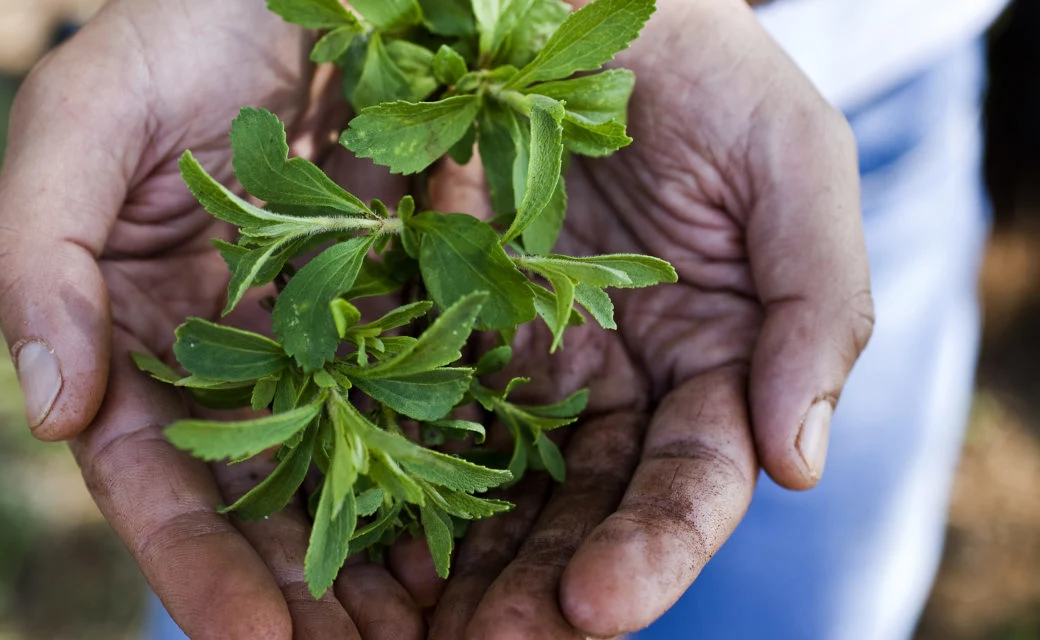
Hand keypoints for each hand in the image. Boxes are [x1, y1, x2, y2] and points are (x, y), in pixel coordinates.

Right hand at [0, 1, 422, 636]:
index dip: (195, 564)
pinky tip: (514, 537)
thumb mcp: (84, 115)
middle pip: (272, 504)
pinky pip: (457, 399)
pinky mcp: (431, 298)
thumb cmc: (175, 27)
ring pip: (369, 474)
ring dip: (400, 567)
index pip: (159, 480)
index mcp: (150, 337)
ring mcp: (344, 334)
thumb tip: (48, 410)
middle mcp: (247, 356)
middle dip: (311, 599)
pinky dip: (474, 474)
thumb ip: (37, 253)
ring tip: (453, 638)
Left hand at [414, 0, 874, 636]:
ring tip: (419, 631)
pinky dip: (386, 477)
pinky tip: (354, 537)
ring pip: (493, 486)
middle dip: (542, 587)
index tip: (598, 606)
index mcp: (706, 358)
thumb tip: (800, 460)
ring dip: (462, 565)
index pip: (688, 481)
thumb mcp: (790, 161)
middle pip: (583, 509)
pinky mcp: (434, 317)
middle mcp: (610, 377)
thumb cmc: (706, 68)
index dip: (654, 549)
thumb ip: (819, 305)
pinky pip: (408, 409)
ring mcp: (518, 354)